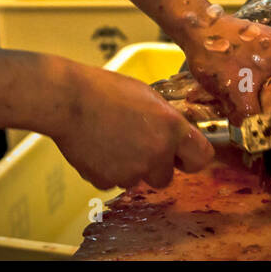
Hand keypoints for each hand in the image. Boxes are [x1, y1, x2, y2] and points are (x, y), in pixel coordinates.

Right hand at [52, 62, 213, 189]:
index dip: (191, 157)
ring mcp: (131, 171)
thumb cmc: (106, 90)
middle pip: (166, 176)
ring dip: (130, 166)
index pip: (202, 158)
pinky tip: (98, 147)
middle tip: (138, 144)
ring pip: (137, 179)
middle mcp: (157, 154)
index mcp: (172, 129)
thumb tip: (176, 132)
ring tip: (112, 139)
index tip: (183, 156)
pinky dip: (108, 169)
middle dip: (155, 165)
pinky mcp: (107, 181)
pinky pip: (113, 181)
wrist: (69, 100)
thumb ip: (167, 119)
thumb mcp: (148, 95)